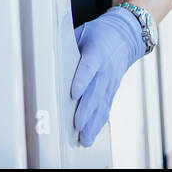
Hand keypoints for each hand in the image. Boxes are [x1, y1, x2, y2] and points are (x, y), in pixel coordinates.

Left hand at [71, 6, 145, 146]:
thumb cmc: (100, 33)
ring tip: (84, 138)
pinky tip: (91, 135)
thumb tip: (46, 56)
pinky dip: (98, 123)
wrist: (126, 36)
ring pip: (102, 104)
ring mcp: (111, 81)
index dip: (82, 81)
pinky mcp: (112, 90)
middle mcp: (106, 69)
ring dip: (92, 123)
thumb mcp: (83, 32)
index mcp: (97, 52)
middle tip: (76, 125)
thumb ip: (67, 45)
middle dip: (86, 110)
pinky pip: (106, 108)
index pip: (90, 67)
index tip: (73, 94)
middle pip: (96, 91)